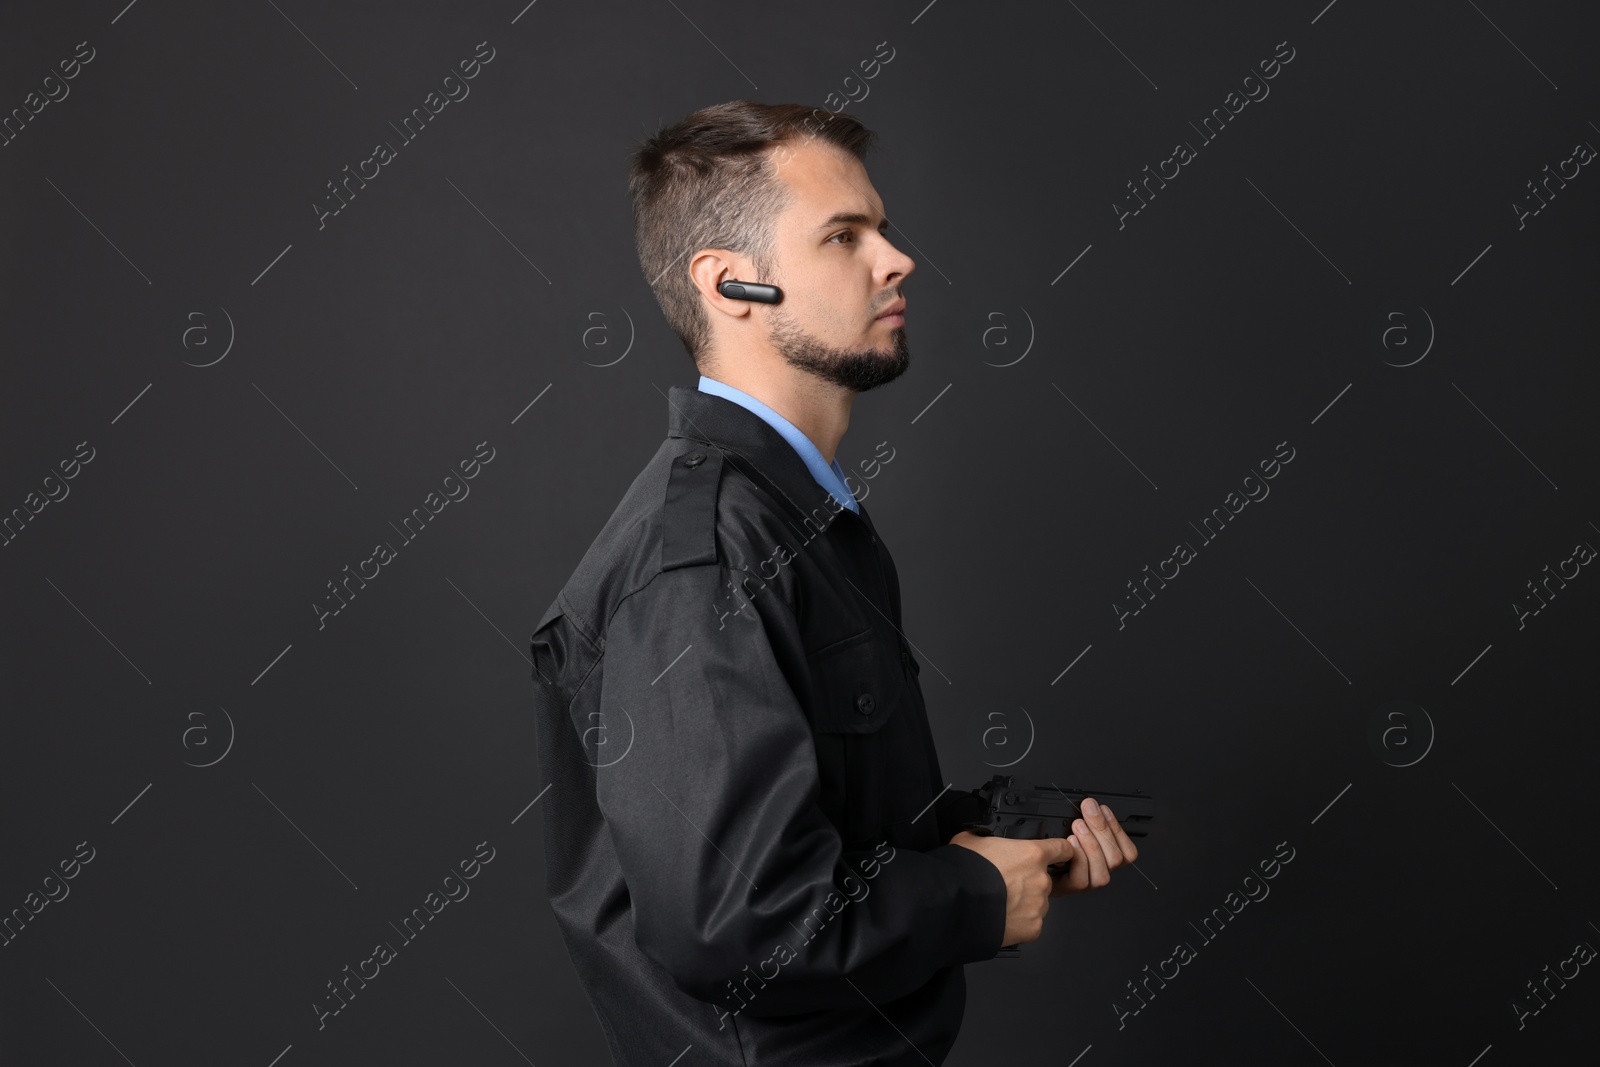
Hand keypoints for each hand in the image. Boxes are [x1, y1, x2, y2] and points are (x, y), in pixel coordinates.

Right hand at [949, 831, 1073, 947]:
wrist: (957, 906)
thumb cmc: (964, 873)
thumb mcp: (971, 840)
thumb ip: (986, 837)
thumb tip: (980, 836)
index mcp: (1032, 855)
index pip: (1063, 849)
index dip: (1061, 851)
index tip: (1060, 855)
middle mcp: (1041, 880)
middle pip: (1044, 878)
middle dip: (1029, 880)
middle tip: (1007, 882)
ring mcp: (1039, 906)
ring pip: (1037, 902)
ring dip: (1024, 901)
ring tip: (999, 901)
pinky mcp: (1033, 928)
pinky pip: (1030, 923)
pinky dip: (1019, 921)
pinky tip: (1001, 916)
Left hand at [1050, 797, 1138, 896]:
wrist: (1029, 868)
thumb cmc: (1051, 848)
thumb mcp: (1072, 831)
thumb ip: (1086, 822)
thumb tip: (1090, 805)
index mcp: (1105, 859)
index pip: (1127, 852)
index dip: (1118, 829)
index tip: (1103, 809)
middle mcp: (1098, 873)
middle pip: (1116, 859)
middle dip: (1102, 829)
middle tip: (1088, 810)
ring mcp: (1084, 883)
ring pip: (1102, 871)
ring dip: (1091, 844)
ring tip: (1078, 825)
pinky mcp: (1066, 889)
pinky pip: (1080, 879)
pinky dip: (1078, 859)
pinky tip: (1070, 843)